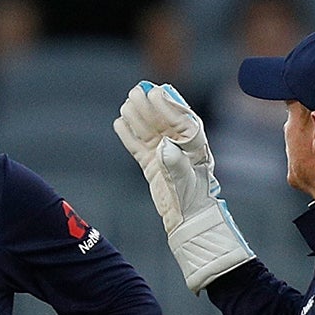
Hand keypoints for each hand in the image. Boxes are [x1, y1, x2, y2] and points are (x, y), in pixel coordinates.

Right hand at [112, 81, 253, 292]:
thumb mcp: (187, 183)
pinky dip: (129, 135)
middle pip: (163, 122)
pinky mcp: (153, 166)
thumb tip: (164, 146)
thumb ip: (176, 163)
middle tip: (136, 91)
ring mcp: (165, 156)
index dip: (168, 106)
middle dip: (150, 107)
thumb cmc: (194, 203)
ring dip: (138, 117)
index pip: (182, 120)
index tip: (156, 92)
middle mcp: (180, 147)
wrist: (188, 223)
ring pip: (149, 132)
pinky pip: (138, 147)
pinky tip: (119, 122)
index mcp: (196, 146)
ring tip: (126, 103)